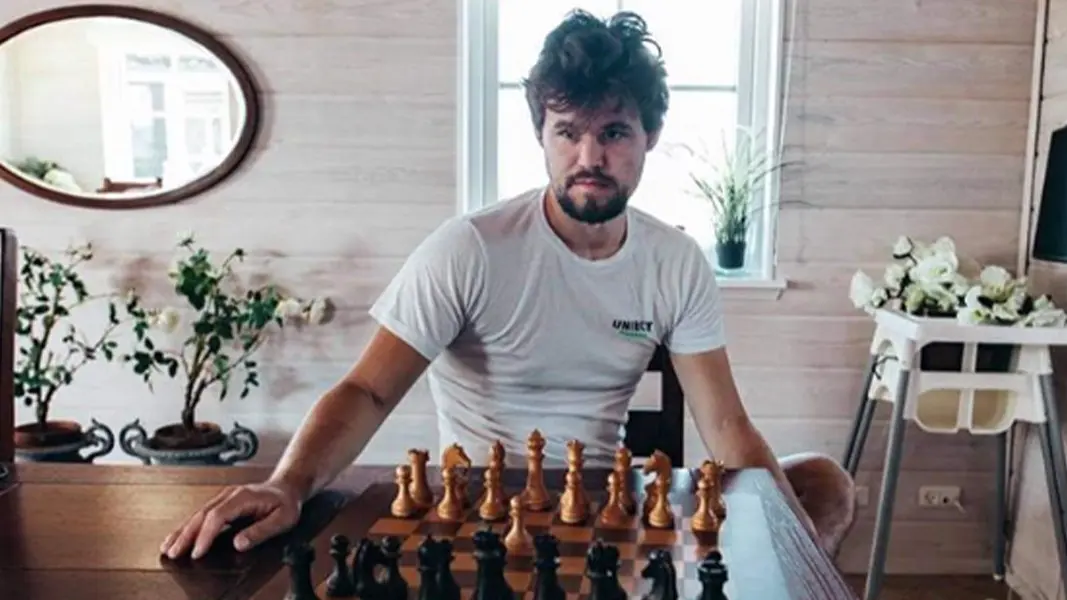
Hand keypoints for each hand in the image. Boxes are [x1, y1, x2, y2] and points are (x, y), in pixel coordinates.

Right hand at [160, 479, 302, 559]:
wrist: (287, 487)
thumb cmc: (286, 502)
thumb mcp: (282, 519)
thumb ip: (260, 531)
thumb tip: (239, 543)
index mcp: (243, 496)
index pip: (218, 516)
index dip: (205, 535)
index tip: (197, 552)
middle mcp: (230, 495)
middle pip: (202, 515)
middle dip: (186, 535)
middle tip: (173, 553)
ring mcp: (224, 497)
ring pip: (197, 514)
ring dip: (182, 531)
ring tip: (168, 547)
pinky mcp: (221, 503)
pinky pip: (201, 515)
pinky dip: (187, 526)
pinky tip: (178, 536)